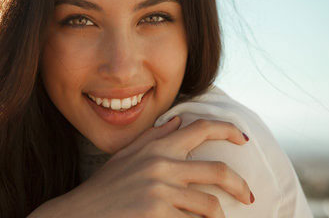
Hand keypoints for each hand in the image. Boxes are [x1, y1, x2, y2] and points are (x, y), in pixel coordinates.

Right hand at [29, 117, 251, 217]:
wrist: (80, 212)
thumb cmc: (105, 186)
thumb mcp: (127, 155)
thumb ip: (154, 136)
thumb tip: (179, 120)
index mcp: (156, 146)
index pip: (200, 128)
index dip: (228, 130)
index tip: (243, 139)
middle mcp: (161, 164)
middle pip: (218, 170)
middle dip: (240, 186)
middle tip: (248, 196)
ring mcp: (160, 189)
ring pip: (210, 205)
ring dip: (218, 217)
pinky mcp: (157, 212)